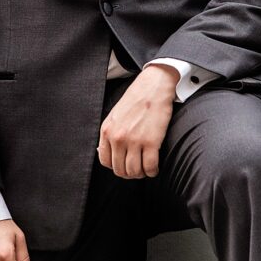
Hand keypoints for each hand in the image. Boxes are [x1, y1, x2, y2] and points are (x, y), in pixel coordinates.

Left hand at [98, 64, 178, 178]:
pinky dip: (152, 172)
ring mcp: (134, 140)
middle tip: (137, 170)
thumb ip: (109, 134)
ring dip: (141, 174)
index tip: (124, 165)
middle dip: (129, 173)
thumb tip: (106, 153)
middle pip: (120, 169)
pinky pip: (150, 167)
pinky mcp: (151, 142)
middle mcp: (118, 138)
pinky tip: (154, 168)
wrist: (153, 87)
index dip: (115, 167)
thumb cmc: (135, 100)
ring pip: (134, 171)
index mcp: (107, 131)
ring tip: (146, 169)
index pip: (105, 161)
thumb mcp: (114, 116)